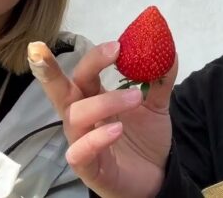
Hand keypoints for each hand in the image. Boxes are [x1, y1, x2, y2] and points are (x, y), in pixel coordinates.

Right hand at [29, 40, 177, 197]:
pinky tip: (116, 130)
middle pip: (61, 90)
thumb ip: (159, 80)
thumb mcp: (156, 106)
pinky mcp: (88, 168)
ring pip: (75, 117)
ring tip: (135, 97)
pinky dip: (95, 139)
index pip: (82, 73)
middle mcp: (82, 118)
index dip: (93, 57)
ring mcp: (81, 142)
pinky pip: (80, 152)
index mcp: (93, 99)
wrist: (156, 178)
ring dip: (104, 102)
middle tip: (86, 56)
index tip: (117, 45)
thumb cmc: (144, 140)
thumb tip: (168, 49)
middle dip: (54, 69)